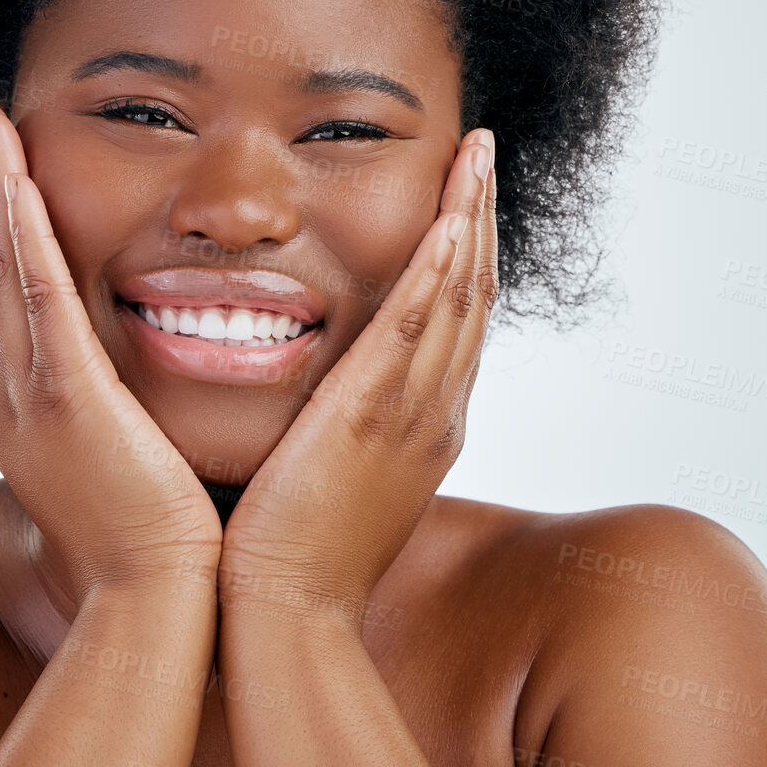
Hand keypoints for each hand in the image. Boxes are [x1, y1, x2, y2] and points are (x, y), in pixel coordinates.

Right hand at [0, 103, 222, 599]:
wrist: (154, 598)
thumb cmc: (149, 534)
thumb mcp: (109, 455)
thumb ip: (101, 403)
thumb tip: (119, 371)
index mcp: (12, 408)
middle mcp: (0, 395)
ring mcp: (24, 396)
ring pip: (1, 270)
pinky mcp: (66, 397)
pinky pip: (38, 295)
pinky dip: (23, 234)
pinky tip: (17, 180)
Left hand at [218, 129, 498, 623]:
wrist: (285, 615)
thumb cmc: (294, 553)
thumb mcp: (336, 477)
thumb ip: (345, 427)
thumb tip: (330, 397)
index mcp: (426, 424)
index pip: (456, 319)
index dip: (464, 253)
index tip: (462, 198)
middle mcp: (435, 412)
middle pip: (471, 294)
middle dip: (479, 217)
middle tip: (480, 151)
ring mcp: (413, 415)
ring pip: (456, 297)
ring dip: (468, 219)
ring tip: (474, 154)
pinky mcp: (373, 418)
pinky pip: (416, 329)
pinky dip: (435, 271)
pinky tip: (446, 220)